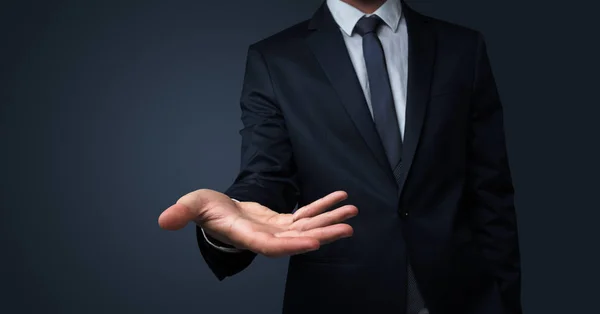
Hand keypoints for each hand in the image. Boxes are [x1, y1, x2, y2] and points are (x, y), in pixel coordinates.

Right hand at [158, 189, 357, 256]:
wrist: (218, 211)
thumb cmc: (206, 209)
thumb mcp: (192, 205)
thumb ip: (182, 213)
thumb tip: (164, 221)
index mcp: (247, 236)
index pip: (272, 245)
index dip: (293, 245)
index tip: (315, 242)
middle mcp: (267, 237)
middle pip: (298, 239)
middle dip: (323, 234)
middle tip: (347, 227)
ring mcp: (277, 230)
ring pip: (308, 227)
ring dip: (329, 219)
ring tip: (352, 211)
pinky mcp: (283, 221)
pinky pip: (307, 214)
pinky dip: (322, 206)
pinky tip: (340, 198)